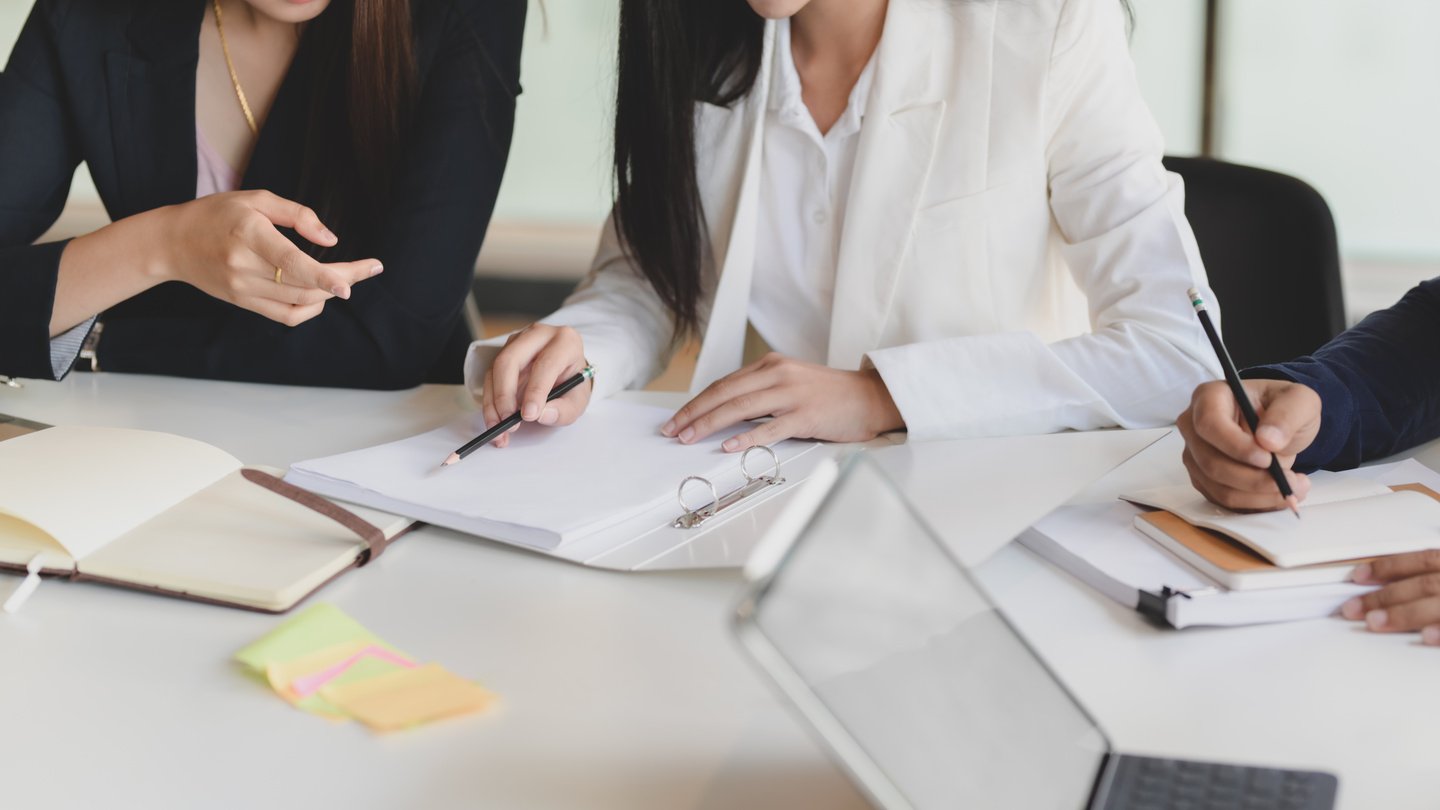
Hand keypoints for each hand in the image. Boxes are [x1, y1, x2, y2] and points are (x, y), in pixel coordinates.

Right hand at [158, 190, 382, 325]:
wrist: (172, 243)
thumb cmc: (217, 214)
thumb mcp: (256, 199)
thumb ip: (297, 215)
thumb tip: (332, 240)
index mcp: (248, 234)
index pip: (291, 262)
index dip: (324, 276)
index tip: (350, 283)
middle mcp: (244, 266)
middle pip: (303, 284)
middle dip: (342, 279)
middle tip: (369, 268)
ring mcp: (242, 289)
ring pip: (299, 302)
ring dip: (329, 292)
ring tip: (346, 276)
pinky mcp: (243, 303)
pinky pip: (285, 315)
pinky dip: (310, 308)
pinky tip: (321, 294)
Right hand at [480, 323, 592, 448]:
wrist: (566, 371)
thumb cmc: (573, 383)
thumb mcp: (578, 400)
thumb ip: (565, 410)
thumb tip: (542, 415)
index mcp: (565, 341)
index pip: (546, 364)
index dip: (535, 391)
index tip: (528, 415)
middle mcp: (538, 335)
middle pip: (510, 360)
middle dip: (505, 395)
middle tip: (508, 421)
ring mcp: (518, 341)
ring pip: (495, 369)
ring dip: (493, 403)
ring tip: (499, 428)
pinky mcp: (503, 353)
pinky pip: (489, 377)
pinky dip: (489, 403)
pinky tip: (495, 421)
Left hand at [662, 353, 903, 451]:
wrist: (871, 397)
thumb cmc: (830, 395)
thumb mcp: (791, 383)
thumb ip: (762, 393)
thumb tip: (725, 415)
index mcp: (772, 365)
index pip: (724, 383)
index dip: (697, 402)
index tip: (677, 419)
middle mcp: (778, 374)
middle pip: (725, 393)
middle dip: (694, 412)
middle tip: (672, 430)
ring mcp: (792, 394)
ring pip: (740, 408)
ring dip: (709, 424)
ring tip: (689, 437)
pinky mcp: (806, 416)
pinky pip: (769, 428)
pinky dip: (746, 437)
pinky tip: (727, 446)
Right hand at [1176, 379, 1321, 510]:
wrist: (1278, 427)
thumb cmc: (1282, 408)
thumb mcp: (1300, 401)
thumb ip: (1287, 416)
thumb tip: (1268, 440)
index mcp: (1209, 397)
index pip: (1209, 424)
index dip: (1235, 446)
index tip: (1267, 459)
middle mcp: (1193, 426)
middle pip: (1211, 462)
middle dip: (1253, 479)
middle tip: (1291, 481)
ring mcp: (1195, 455)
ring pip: (1218, 486)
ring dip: (1258, 495)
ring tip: (1294, 488)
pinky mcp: (1203, 478)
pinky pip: (1223, 499)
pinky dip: (1254, 503)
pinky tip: (1278, 494)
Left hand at [1343, 551, 1439, 644]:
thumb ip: (1427, 580)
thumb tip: (1383, 591)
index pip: (1423, 560)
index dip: (1389, 566)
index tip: (1358, 575)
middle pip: (1424, 585)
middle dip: (1385, 596)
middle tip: (1353, 608)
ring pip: (1438, 605)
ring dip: (1404, 614)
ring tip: (1374, 622)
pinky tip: (1425, 637)